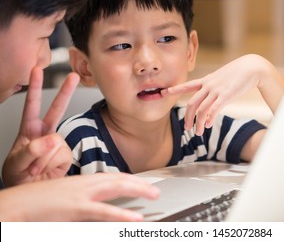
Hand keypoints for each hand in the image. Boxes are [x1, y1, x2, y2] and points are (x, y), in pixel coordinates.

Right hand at [0, 173, 159, 220]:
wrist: (16, 204)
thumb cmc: (38, 202)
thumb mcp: (66, 198)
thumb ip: (84, 201)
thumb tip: (96, 206)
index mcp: (82, 181)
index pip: (112, 177)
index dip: (129, 180)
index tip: (142, 183)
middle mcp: (85, 183)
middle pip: (118, 179)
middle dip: (139, 184)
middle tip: (154, 190)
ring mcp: (81, 194)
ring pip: (115, 188)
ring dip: (137, 191)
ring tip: (153, 195)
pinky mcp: (76, 208)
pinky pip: (103, 211)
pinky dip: (121, 214)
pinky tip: (135, 218)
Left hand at [2, 67, 79, 186]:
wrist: (30, 191)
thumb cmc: (18, 175)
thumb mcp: (16, 163)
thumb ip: (31, 150)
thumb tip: (53, 139)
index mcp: (29, 129)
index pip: (31, 105)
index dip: (34, 87)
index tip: (36, 70)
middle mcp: (45, 133)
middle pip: (57, 109)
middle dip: (65, 92)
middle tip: (74, 76)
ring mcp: (57, 144)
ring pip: (57, 142)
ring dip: (43, 159)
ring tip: (35, 168)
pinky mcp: (66, 155)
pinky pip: (64, 155)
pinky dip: (53, 165)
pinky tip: (47, 169)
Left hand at [162, 54, 283, 134]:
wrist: (251, 67)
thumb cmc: (238, 73)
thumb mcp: (221, 77)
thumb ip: (214, 86)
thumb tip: (210, 95)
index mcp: (206, 81)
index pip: (187, 85)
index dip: (175, 90)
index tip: (163, 92)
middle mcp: (208, 85)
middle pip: (192, 103)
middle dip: (187, 117)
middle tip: (186, 128)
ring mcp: (216, 90)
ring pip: (201, 109)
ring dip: (198, 123)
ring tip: (198, 132)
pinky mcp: (226, 95)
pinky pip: (214, 109)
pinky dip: (209, 118)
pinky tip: (207, 125)